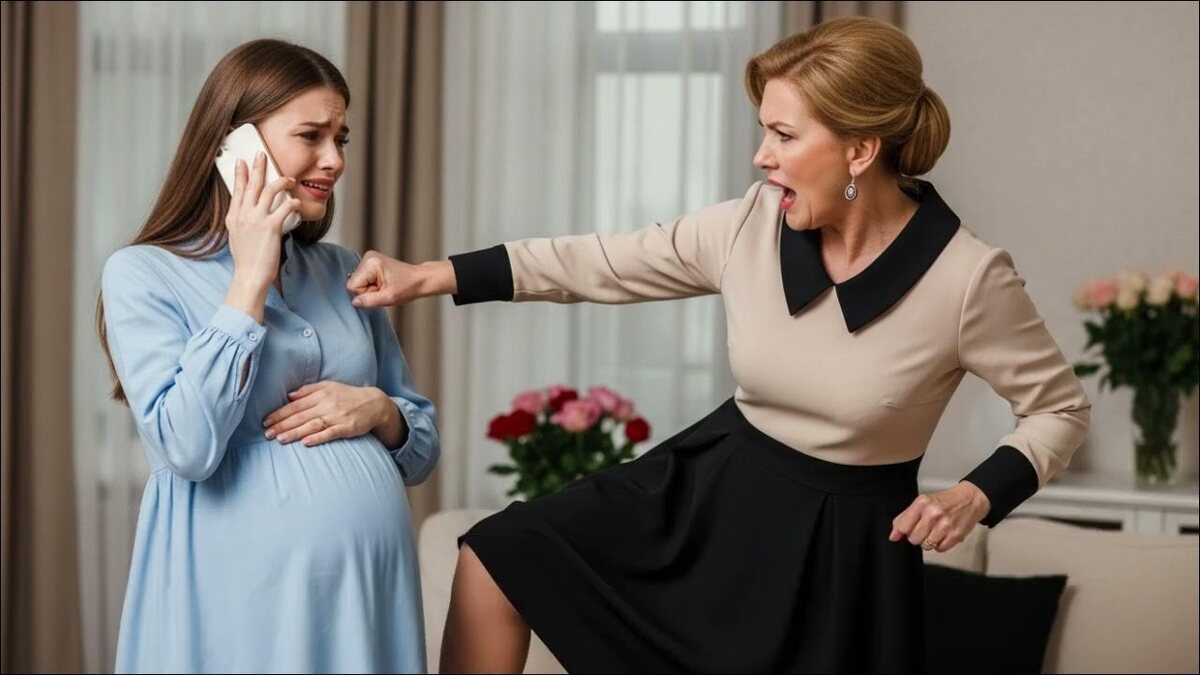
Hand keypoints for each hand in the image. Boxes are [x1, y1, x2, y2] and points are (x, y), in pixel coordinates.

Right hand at [225, 152, 299, 292]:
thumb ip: (242, 221)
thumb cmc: (247, 260)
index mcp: (233, 217)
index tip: (242, 162)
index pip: (237, 190)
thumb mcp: (237, 236)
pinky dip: (293, 203)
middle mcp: (243, 215)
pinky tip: (297, 202)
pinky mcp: (271, 227)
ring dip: (281, 181)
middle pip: (252, 185)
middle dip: (258, 167)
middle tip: (262, 154)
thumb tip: (251, 213)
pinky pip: (285, 207)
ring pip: (269, 191)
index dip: (241, 174)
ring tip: (289, 179)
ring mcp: (256, 220)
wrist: (250, 276)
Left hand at [263, 381, 388, 446]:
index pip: (296, 405)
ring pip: (312, 425)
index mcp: (321, 393)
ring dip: (295, 433)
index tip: (266, 421)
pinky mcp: (347, 427)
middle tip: (267, 433)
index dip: (280, 413)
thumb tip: (289, 395)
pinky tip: (305, 443)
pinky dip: (317, 438)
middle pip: (301, 416)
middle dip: (282, 425)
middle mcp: (328, 404)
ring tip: (280, 439)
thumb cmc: (348, 396)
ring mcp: (338, 416)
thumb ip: (308, 390)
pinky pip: (330, 433)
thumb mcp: (329, 386)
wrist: (375, 404)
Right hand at [347, 252, 455, 307]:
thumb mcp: (388, 298)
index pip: (352, 285)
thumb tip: (354, 302)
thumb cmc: (408, 287)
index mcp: (371, 263)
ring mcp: (369, 258)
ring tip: (385, 286)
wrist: (420, 279)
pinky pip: (363, 278)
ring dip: (370, 288)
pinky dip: (371, 284)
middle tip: (383, 289)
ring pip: (358, 281)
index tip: (379, 292)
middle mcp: (368, 257)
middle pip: (354, 282)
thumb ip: (369, 301)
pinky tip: (383, 283)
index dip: (365, 293)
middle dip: (367, 290)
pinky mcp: (371, 262)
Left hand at [888, 481, 990, 552]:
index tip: (905, 532)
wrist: (970, 500)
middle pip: (914, 539)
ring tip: (935, 531)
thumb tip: (893, 536)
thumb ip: (905, 518)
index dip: (902, 532)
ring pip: (926, 546)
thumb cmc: (945, 501)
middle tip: (925, 528)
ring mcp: (945, 525)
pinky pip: (940, 549)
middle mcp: (933, 514)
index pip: (903, 526)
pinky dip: (940, 544)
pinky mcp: (955, 535)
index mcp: (922, 503)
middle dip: (917, 536)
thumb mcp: (923, 503)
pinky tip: (944, 534)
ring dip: (929, 541)